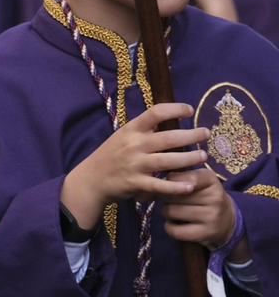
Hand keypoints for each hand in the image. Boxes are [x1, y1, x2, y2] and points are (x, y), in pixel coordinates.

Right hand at [61, 103, 207, 230]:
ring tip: (203, 156)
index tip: (189, 110)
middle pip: (168, 138)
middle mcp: (134, 145)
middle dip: (191, 135)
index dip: (174, 109)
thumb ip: (144, 130)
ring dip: (189, 158)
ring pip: (168, 161)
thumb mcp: (122, 137)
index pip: (154, 113)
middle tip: (206, 134)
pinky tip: (190, 185)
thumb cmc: (111, 156)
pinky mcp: (136, 183)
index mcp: (131, 130)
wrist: (91, 180)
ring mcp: (135, 165)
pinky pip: (160, 185)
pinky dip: (176, 186)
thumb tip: (168, 119)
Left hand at [162, 168, 246, 257]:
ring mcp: (211, 217)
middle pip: (172, 195)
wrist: (226, 220)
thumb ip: (180, 175)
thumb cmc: (205, 196)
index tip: (170, 183)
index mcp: (211, 181)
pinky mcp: (205, 234)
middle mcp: (215, 198)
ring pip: (170, 211)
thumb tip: (160, 179)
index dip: (171, 181)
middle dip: (165, 197)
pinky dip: (169, 227)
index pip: (185, 178)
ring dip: (167, 211)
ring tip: (175, 210)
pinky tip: (175, 223)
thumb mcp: (199, 180)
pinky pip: (174, 230)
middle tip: (171, 199)